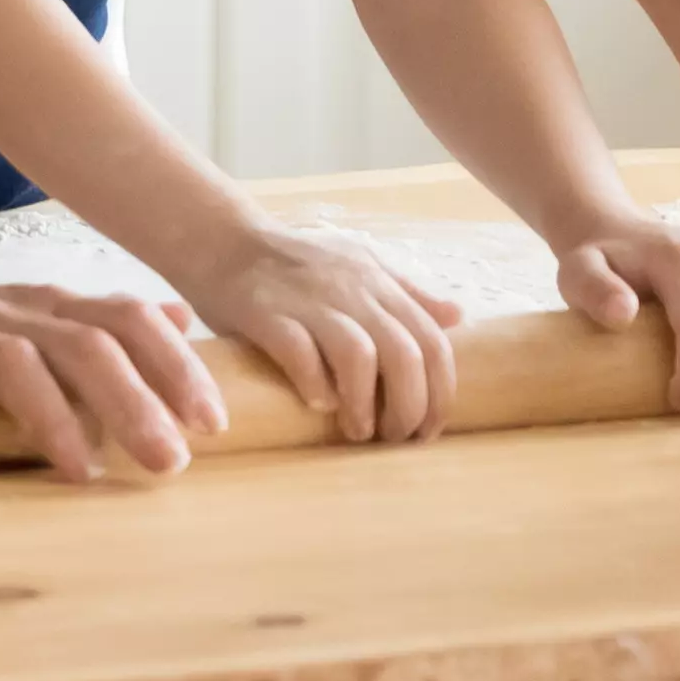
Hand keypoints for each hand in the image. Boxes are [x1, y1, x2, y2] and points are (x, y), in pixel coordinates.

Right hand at [0, 274, 225, 484]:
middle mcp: (9, 313)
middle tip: (169, 462)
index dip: (174, 366)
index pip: (127, 320)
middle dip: (134, 401)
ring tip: (83, 468)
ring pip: (13, 358)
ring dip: (54, 412)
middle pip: (84, 345)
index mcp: (50, 309)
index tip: (213, 422)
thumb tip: (182, 321)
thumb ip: (105, 326)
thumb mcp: (41, 324)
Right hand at [186, 221, 463, 444]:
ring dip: (364, 405)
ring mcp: (309, 301)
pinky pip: (301, 354)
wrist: (222, 241)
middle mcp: (351, 290)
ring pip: (360, 357)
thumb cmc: (293, 264)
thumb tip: (456, 316)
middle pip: (405, 354)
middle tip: (396, 439)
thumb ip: (407, 291)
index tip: (429, 430)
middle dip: (410, 407)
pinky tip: (316, 405)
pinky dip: (315, 386)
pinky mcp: (266, 313)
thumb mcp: (359, 265)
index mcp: (378, 282)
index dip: (440, 393)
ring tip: (358, 432)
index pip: (433, 342)